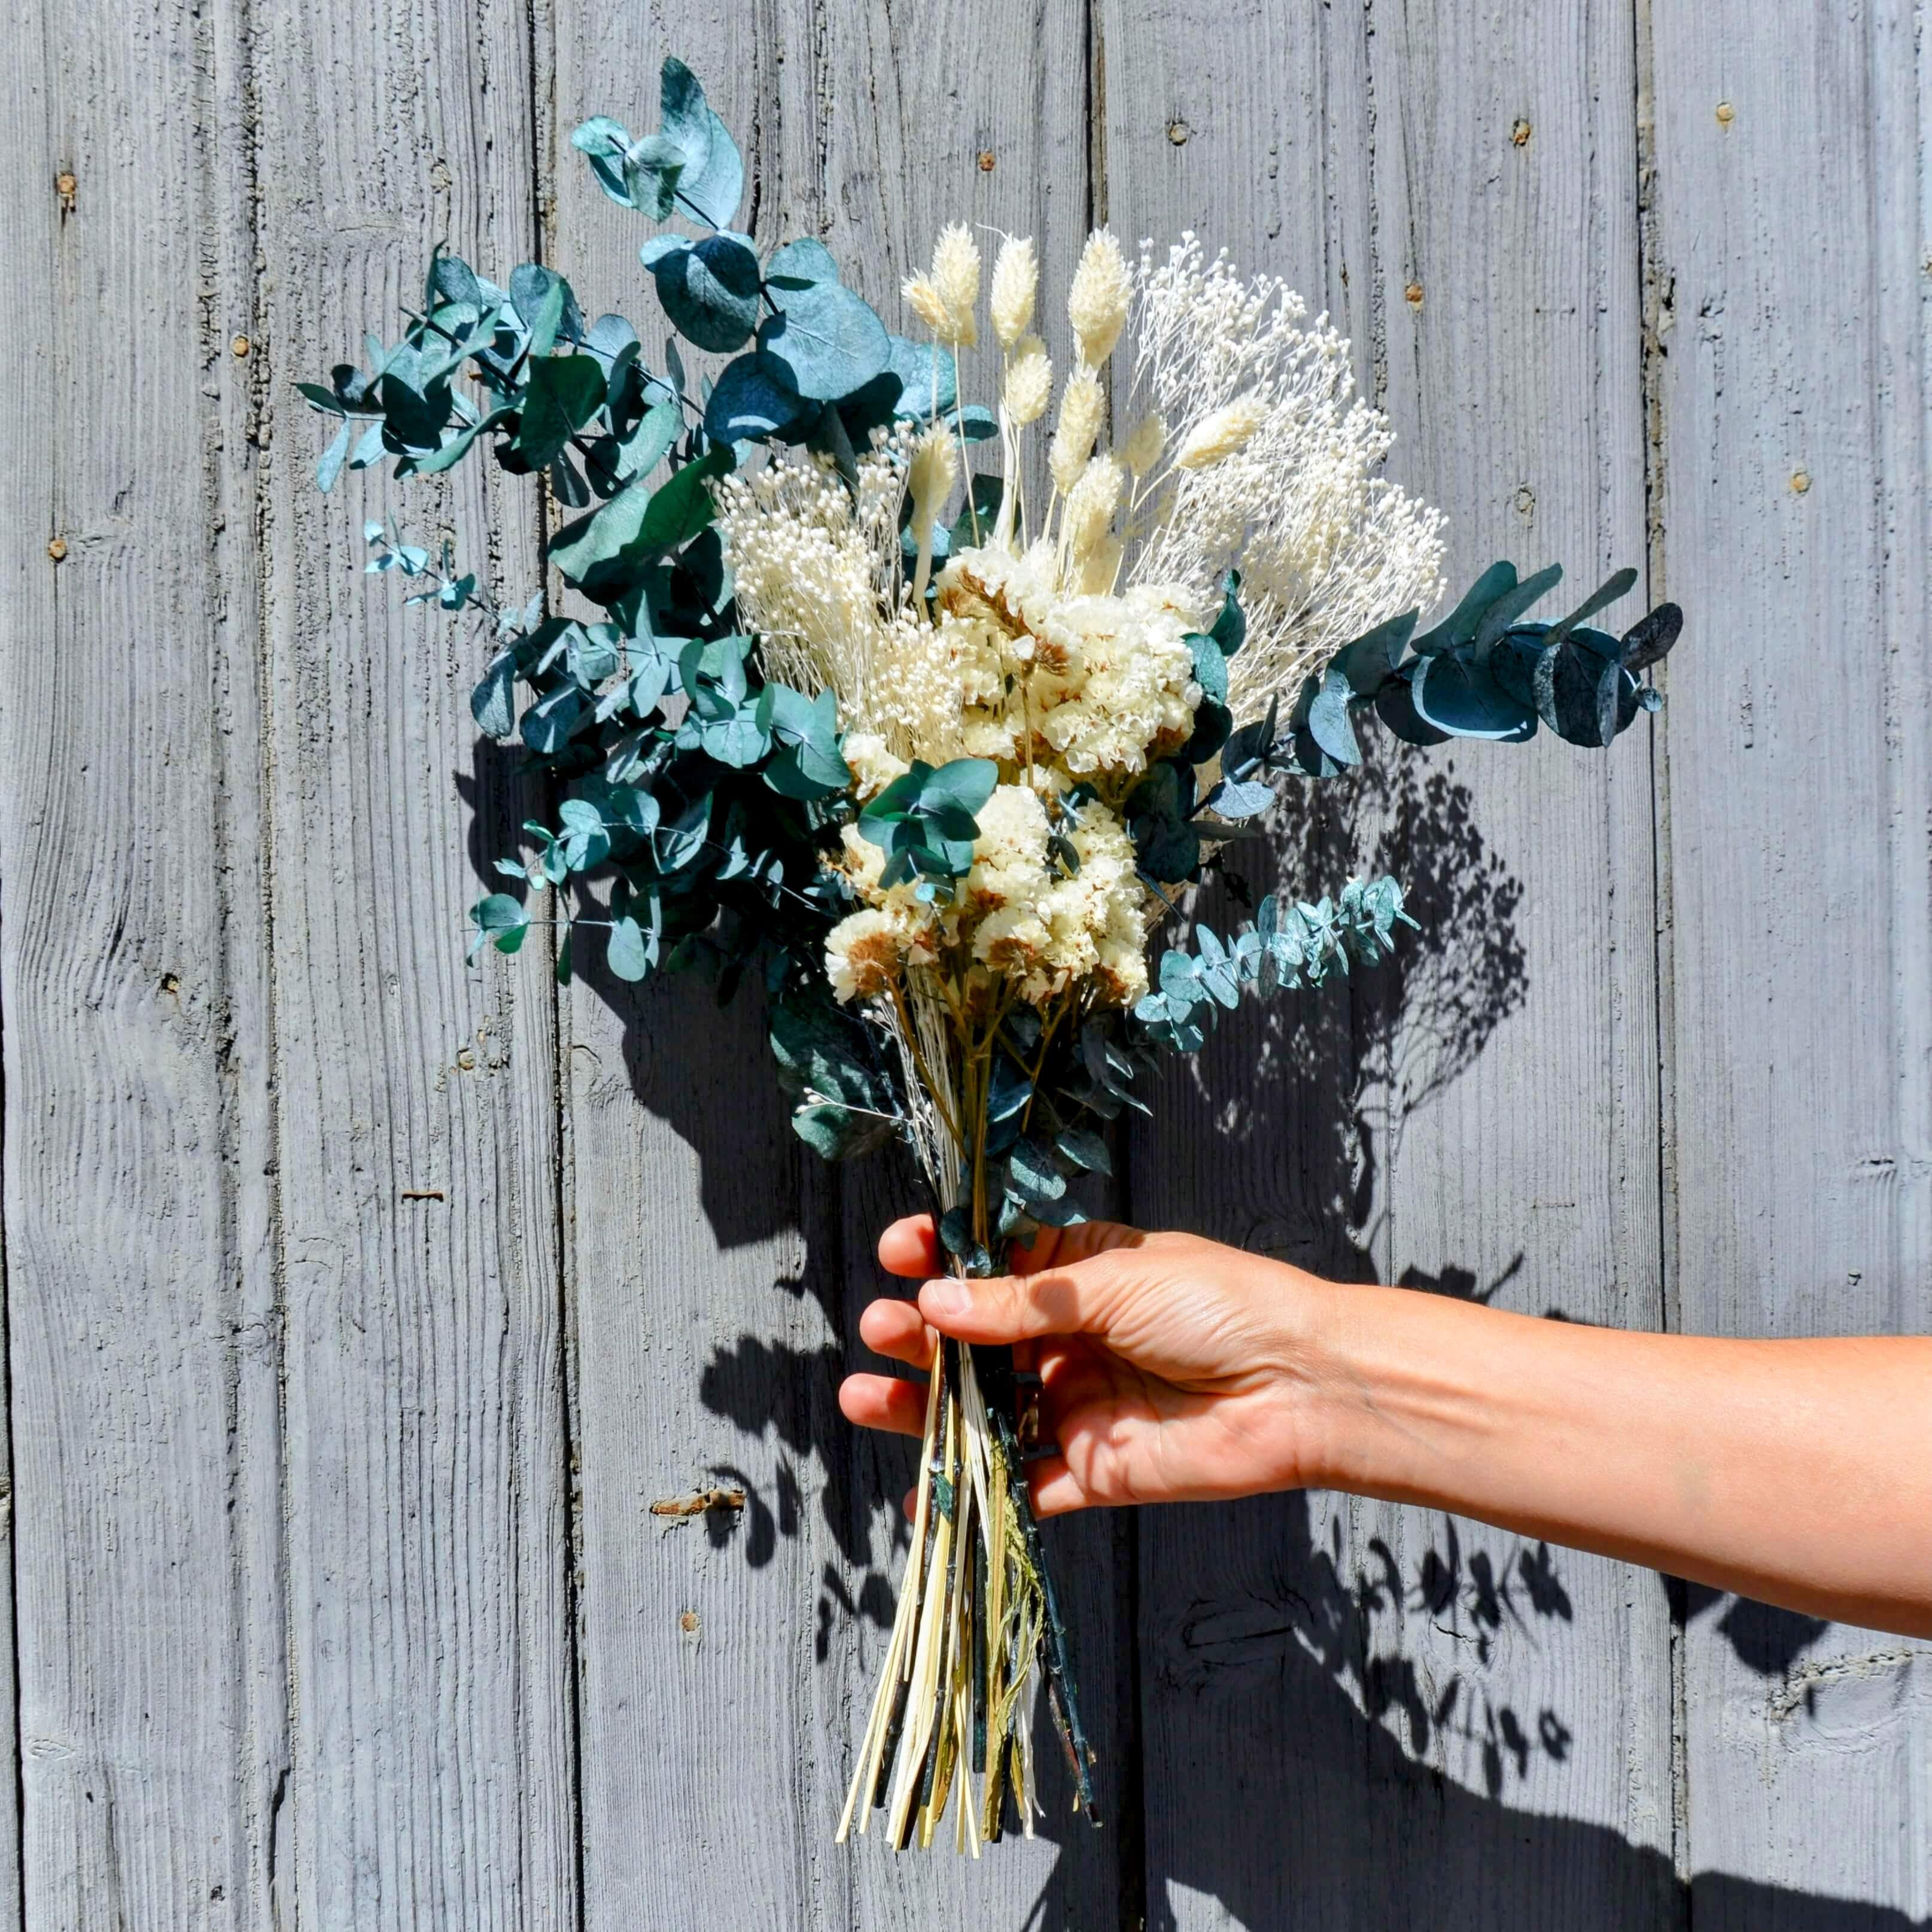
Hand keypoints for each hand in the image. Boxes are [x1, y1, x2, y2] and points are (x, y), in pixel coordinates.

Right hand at [838, 1213, 1334, 1515]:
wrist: (1300, 1387)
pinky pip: (1018, 1485)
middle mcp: (1069, 1339)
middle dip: (919, 1332)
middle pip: (972, 1339)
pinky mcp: (1090, 1470)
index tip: (899, 1251)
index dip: (940, 1259)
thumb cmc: (1221, 1306)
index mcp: (1078, 1273)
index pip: (990, 1265)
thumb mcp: (1112, 1283)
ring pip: (981, 1411)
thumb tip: (934, 1300)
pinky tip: (919, 1500)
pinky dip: (968, 1495)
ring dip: (922, 1408)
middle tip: (882, 1327)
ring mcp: (1075, 1404)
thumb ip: (1020, 1304)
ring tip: (866, 1395)